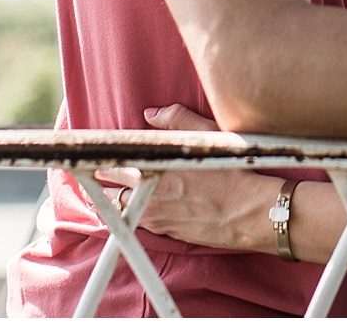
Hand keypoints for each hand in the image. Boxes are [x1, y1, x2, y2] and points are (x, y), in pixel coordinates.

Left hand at [94, 104, 283, 254]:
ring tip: (109, 190)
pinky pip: (137, 223)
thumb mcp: (208, 135)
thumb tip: (150, 114)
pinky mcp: (166, 232)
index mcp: (155, 166)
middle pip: (109, 187)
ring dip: (113, 199)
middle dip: (102, 178)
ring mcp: (156, 216)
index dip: (102, 155)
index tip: (96, 151)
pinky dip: (130, 215)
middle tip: (95, 171)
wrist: (251, 212)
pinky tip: (132, 208)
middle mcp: (149, 194)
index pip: (113, 160)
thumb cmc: (233, 171)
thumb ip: (177, 120)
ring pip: (119, 209)